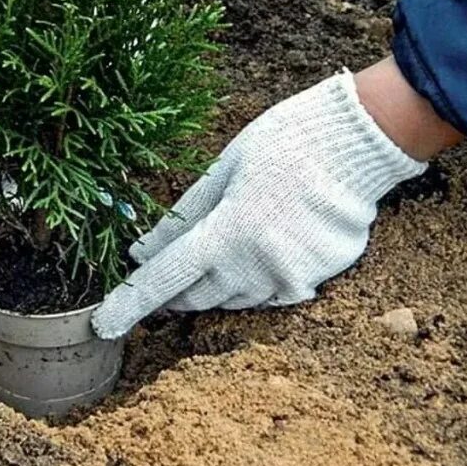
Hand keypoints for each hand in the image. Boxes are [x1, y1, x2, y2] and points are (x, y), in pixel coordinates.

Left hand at [92, 66, 438, 339]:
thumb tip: (142, 252)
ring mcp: (289, 279)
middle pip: (195, 297)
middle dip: (173, 288)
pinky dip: (253, 280)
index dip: (129, 304)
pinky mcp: (315, 281)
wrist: (363, 141)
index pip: (165, 280)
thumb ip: (181, 218)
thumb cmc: (283, 143)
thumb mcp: (222, 170)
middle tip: (166, 267)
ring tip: (226, 242)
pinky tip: (264, 244)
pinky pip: (268, 295)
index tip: (103, 324)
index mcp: (228, 232)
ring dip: (214, 283)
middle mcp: (257, 266)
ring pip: (231, 299)